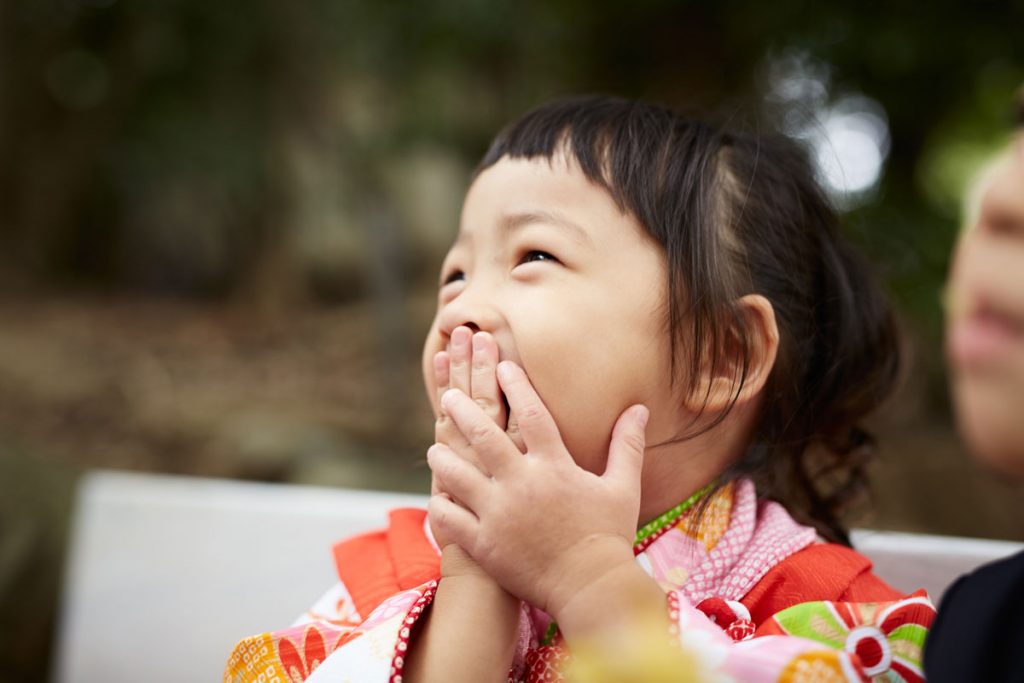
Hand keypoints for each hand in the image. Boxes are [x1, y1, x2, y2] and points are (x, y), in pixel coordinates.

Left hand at [426, 360, 648, 617]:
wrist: (591, 589)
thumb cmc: (609, 537)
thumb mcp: (623, 487)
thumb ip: (626, 445)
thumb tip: (639, 408)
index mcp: (555, 466)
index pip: (531, 413)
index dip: (515, 385)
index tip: (502, 366)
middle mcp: (522, 484)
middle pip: (483, 436)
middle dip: (463, 411)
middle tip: (449, 395)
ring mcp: (498, 513)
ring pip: (456, 474)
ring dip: (442, 457)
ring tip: (435, 446)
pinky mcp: (484, 543)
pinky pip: (450, 517)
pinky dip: (440, 504)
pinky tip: (436, 496)